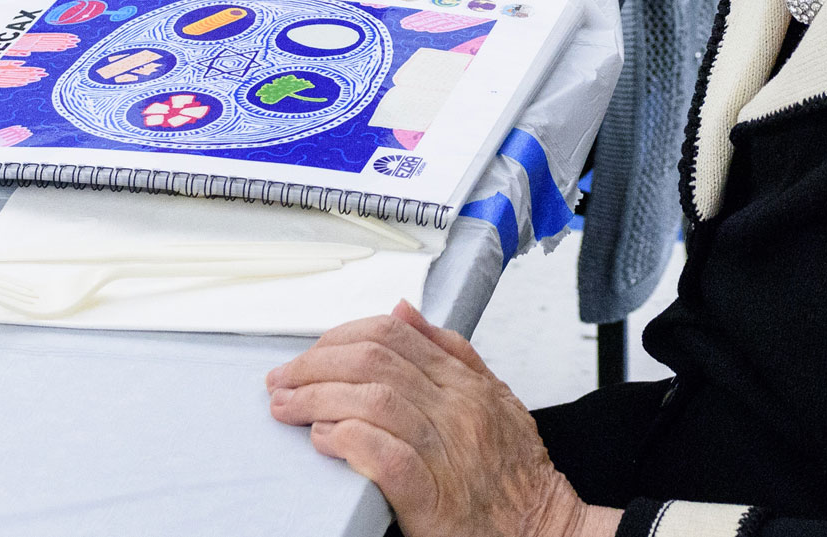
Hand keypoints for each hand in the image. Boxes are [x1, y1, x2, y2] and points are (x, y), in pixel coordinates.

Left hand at [268, 302, 622, 536]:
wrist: (544, 529)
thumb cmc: (516, 472)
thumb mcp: (494, 396)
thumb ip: (450, 351)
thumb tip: (404, 311)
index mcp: (464, 383)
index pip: (394, 335)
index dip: (340, 337)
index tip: (310, 353)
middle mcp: (455, 410)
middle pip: (375, 363)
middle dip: (317, 365)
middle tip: (282, 379)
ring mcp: (446, 452)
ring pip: (374, 401)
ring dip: (318, 400)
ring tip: (287, 407)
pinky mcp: (433, 498)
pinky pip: (385, 457)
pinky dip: (349, 442)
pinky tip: (325, 441)